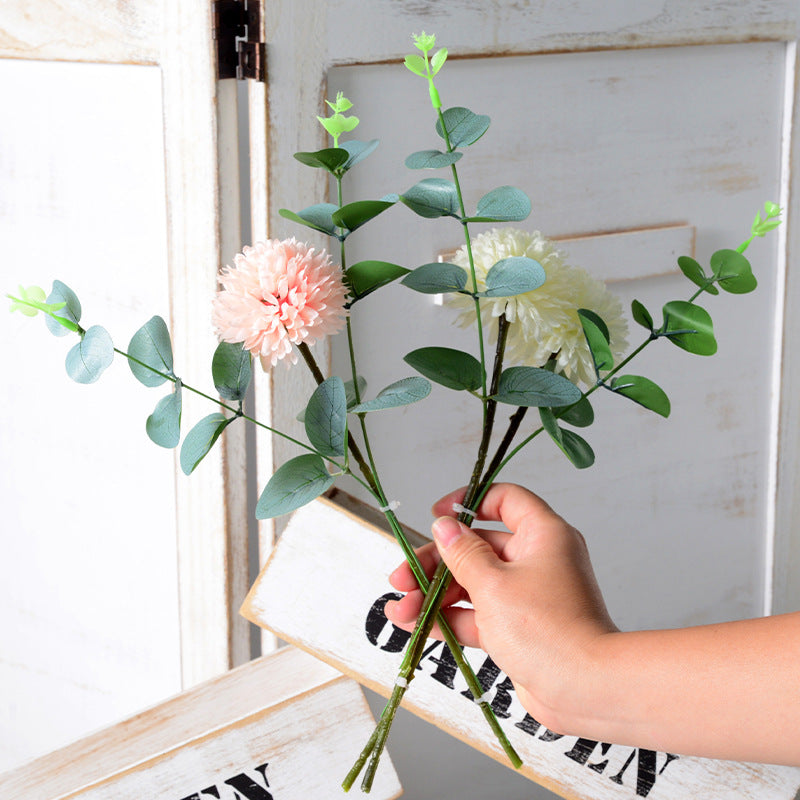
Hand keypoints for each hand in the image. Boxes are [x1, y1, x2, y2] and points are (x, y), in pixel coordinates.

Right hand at [385, 483, 616, 733]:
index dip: (469, 502)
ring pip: (471, 584)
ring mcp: (526, 597)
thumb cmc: (547, 629)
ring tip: (400, 610)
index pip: (505, 500)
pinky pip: (476, 616)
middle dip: (435, 563)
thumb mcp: (493, 584)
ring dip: (434, 595)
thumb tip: (445, 527)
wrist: (584, 690)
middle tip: (402, 577)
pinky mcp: (517, 629)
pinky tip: (415, 625)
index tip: (438, 515)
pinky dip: (448, 619)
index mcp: (542, 535)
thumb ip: (463, 553)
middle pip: (477, 548)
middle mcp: (536, 561)